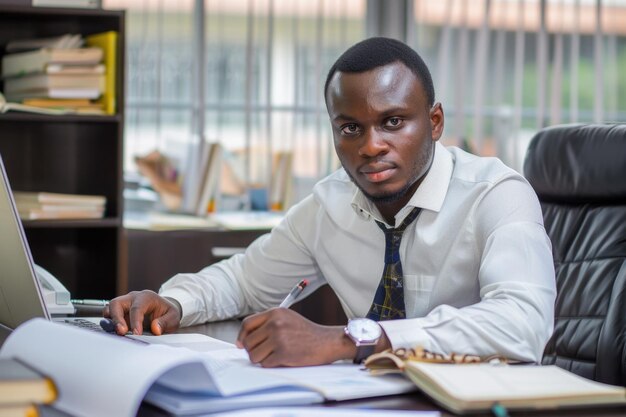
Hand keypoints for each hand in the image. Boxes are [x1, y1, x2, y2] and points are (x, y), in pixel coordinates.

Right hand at [103, 290, 180, 335]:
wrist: (163, 309)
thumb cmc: (167, 312)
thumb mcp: (173, 317)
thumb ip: (165, 322)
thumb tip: (155, 329)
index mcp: (146, 297)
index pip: (137, 308)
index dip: (135, 321)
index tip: (137, 334)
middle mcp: (132, 298)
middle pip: (117, 304)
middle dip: (117, 318)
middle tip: (121, 332)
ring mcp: (124, 304)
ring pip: (110, 308)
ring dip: (110, 321)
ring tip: (115, 333)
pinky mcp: (119, 312)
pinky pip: (109, 316)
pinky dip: (109, 324)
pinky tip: (114, 333)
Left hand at [236, 308, 354, 366]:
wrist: (327, 341)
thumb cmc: (307, 332)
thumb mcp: (287, 318)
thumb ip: (267, 324)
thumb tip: (243, 339)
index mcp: (275, 313)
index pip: (247, 323)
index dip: (242, 335)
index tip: (241, 343)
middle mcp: (275, 323)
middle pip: (248, 341)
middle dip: (252, 350)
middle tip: (263, 353)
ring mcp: (279, 338)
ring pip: (254, 355)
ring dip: (261, 359)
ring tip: (274, 356)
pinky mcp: (283, 353)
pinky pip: (265, 364)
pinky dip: (271, 364)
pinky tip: (283, 359)